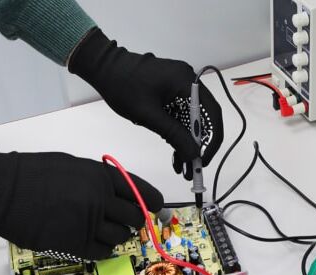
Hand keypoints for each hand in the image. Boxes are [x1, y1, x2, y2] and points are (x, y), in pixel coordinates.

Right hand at [0, 149, 162, 259]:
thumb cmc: (34, 174)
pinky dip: (102, 249)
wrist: (3, 190)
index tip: (156, 208)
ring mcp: (89, 223)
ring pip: (120, 237)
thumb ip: (99, 180)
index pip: (142, 192)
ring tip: (100, 230)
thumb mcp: (74, 166)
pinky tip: (93, 243)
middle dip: (133, 220)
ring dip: (116, 236)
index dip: (153, 202)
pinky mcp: (75, 243)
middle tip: (124, 221)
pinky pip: (103, 252)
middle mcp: (100, 200)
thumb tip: (122, 195)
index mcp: (102, 177)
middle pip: (135, 217)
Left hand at [68, 28, 223, 173]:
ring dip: (187, 142)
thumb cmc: (123, 87)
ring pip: (192, 120)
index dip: (211, 139)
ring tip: (181, 165)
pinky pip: (181, 115)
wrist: (103, 68)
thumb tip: (193, 154)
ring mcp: (180, 87)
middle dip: (198, 144)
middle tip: (192, 167)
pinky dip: (178, 133)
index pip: (211, 114)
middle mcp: (189, 82)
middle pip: (203, 118)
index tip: (204, 159)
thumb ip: (174, 135)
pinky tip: (175, 151)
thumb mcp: (149, 115)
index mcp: (187, 82)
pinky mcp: (171, 92)